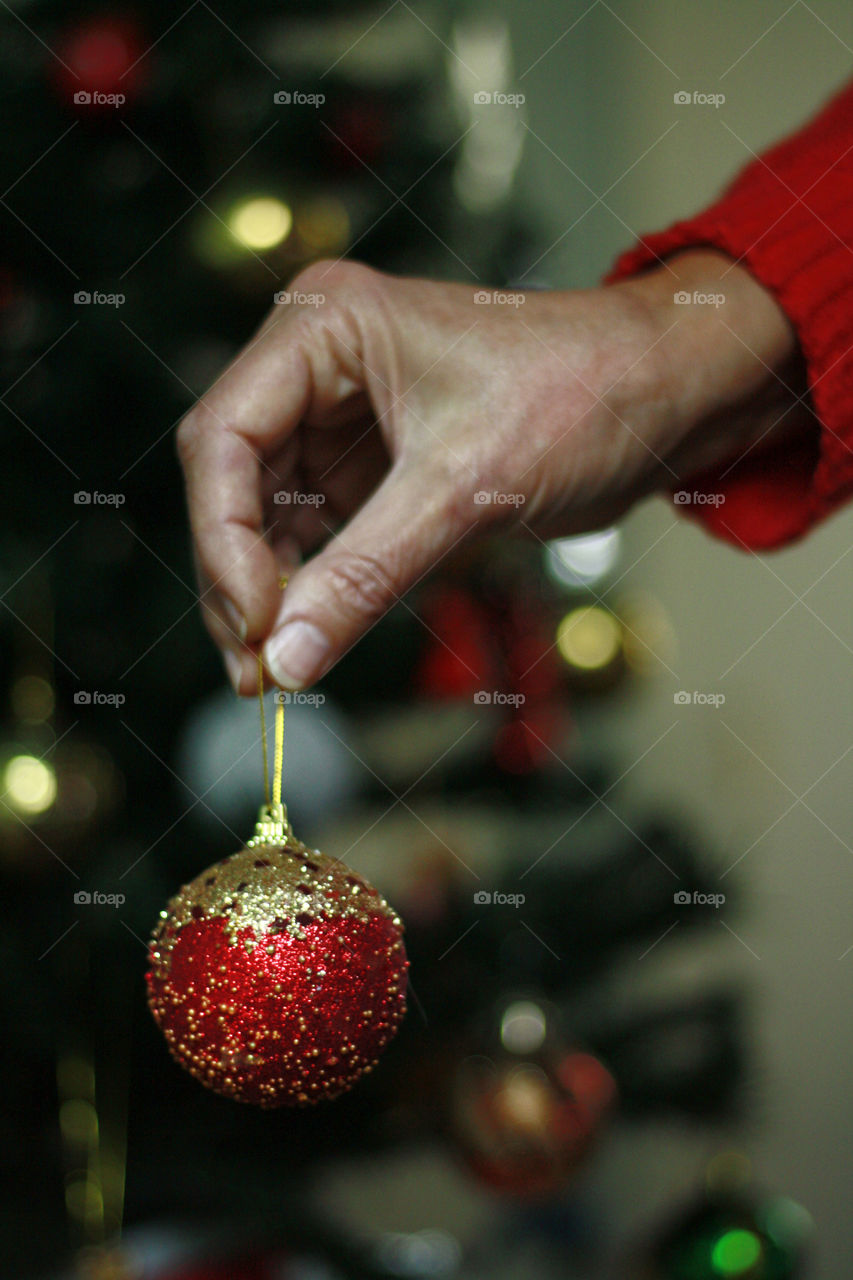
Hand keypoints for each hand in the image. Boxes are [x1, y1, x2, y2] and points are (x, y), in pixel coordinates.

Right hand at [177, 252, 802, 692]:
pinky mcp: (376, 469)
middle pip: (232, 482)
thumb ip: (366, 573)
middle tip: (257, 667)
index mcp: (324, 328)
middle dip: (239, 578)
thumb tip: (289, 657)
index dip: (223, 538)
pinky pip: (319, 535)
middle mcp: (319, 368)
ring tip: (275, 670)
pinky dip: (313, 589)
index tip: (255, 622)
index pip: (223, 436)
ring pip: (266, 517)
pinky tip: (312, 638)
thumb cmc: (583, 393)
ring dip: (269, 595)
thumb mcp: (466, 486)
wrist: (664, 398)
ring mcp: (343, 421)